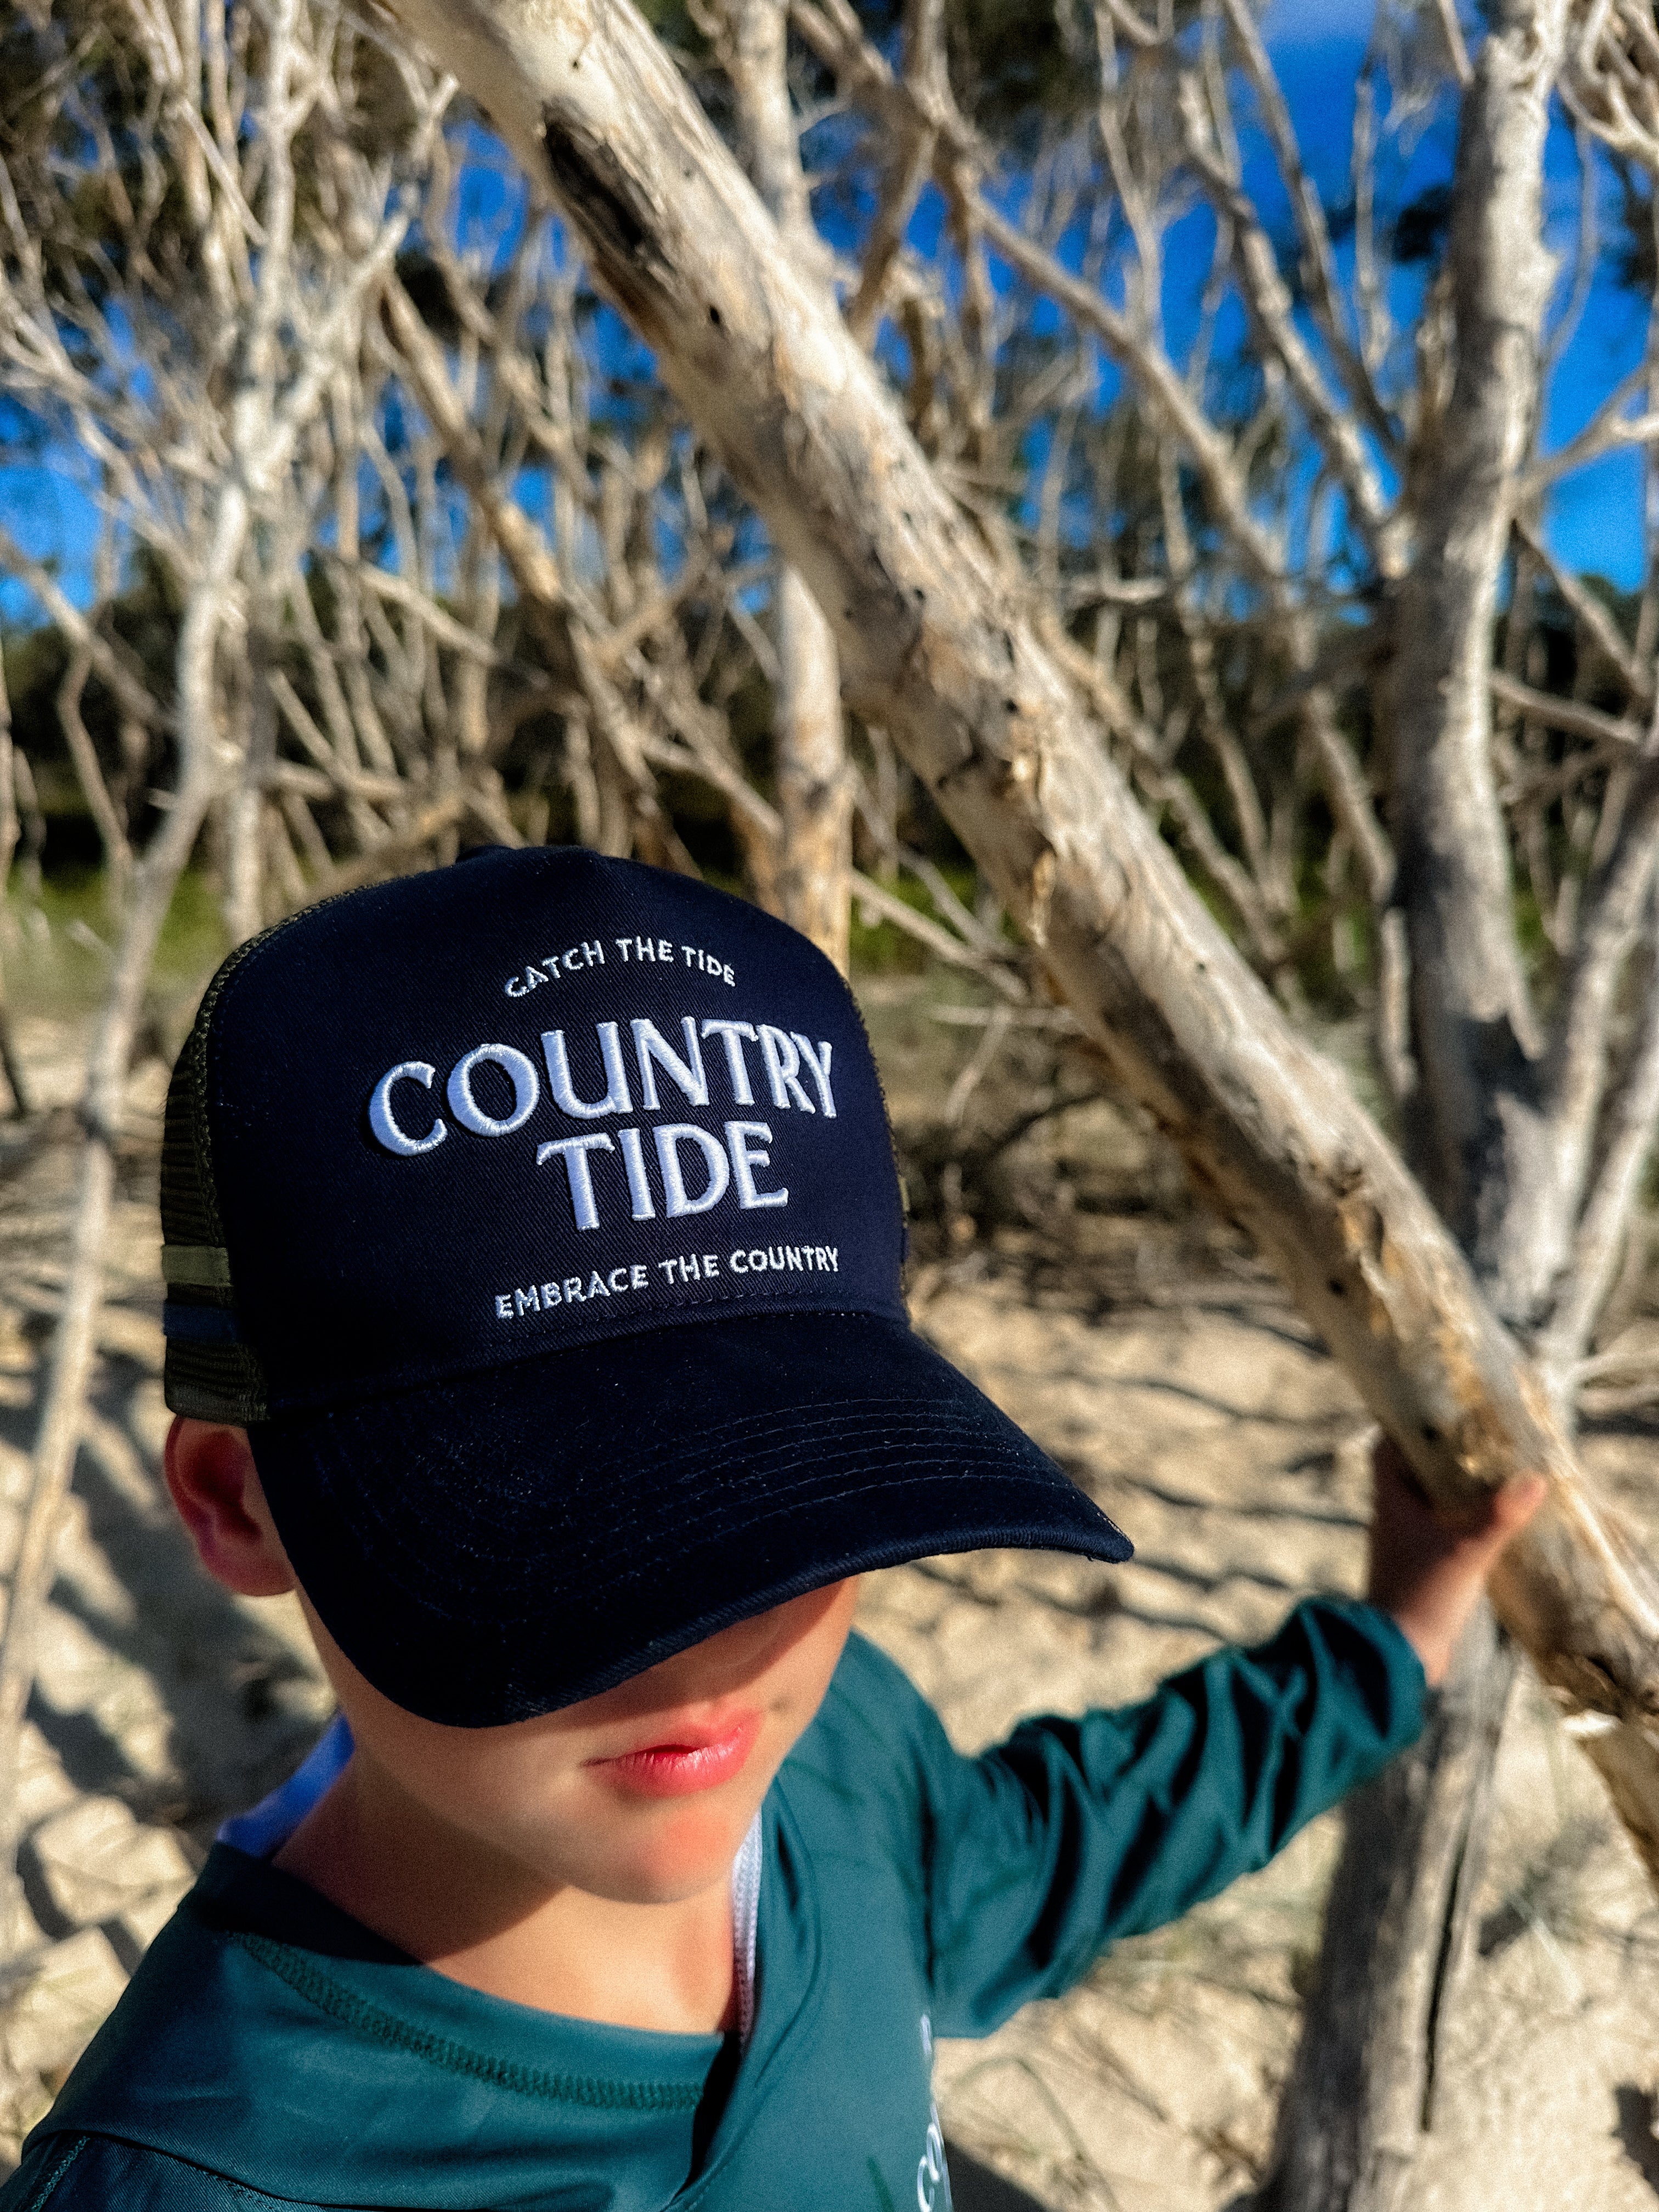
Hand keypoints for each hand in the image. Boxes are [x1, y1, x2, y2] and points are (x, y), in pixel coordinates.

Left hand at [1367, 1435, 1545, 1685]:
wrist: (1397, 1655)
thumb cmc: (1420, 1595)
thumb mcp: (1465, 1551)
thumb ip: (1498, 1516)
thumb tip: (1534, 1479)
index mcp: (1390, 1503)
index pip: (1387, 1451)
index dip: (1406, 1429)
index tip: (1439, 1414)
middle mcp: (1392, 1519)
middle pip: (1413, 1476)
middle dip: (1443, 1460)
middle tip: (1482, 1445)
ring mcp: (1405, 1547)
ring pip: (1429, 1508)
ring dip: (1456, 1496)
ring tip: (1495, 1481)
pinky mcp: (1420, 1572)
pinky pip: (1441, 1537)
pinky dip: (1461, 1527)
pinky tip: (1492, 1530)